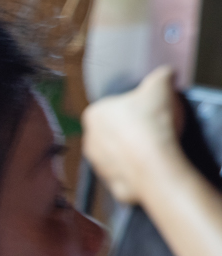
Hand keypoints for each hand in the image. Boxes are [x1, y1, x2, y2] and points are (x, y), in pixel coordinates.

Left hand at [83, 67, 185, 208]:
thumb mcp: (160, 85)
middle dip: (135, 129)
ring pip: (121, 152)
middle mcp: (89, 139)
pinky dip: (140, 168)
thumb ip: (161, 75)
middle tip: (156, 128)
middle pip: (117, 130)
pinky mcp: (111, 183)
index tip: (152, 111)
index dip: (138, 107)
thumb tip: (166, 73)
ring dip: (136, 150)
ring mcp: (98, 164)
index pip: (116, 106)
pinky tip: (153, 163)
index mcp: (94, 114)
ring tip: (156, 146)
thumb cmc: (151, 123)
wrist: (154, 164)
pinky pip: (129, 172)